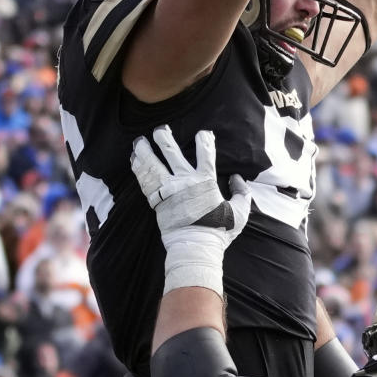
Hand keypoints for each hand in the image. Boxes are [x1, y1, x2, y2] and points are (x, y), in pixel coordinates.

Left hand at [130, 125, 250, 296]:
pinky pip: (145, 181)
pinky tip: (134, 160)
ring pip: (152, 165)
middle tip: (160, 130)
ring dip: (145, 151)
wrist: (195, 247)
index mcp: (205, 181)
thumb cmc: (219, 231)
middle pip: (171, 153)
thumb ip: (242, 193)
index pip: (205, 153)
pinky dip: (139, 169)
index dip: (205, 140)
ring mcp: (168, 191)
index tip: (203, 134)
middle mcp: (184, 181)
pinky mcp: (157, 201)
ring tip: (139, 142)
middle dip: (165, 138)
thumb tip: (237, 179)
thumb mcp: (240, 212)